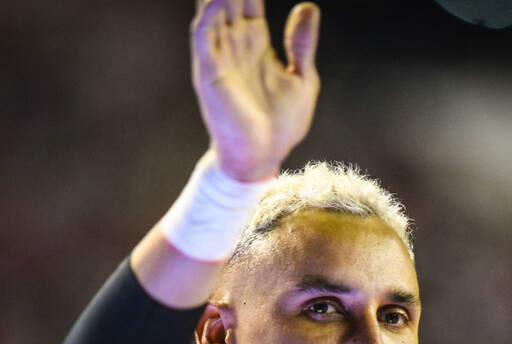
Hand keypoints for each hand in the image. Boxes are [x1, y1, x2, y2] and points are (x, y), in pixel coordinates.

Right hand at [190, 0, 320, 181]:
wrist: (263, 159)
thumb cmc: (279, 125)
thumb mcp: (303, 79)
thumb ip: (302, 44)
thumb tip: (307, 5)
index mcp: (255, 44)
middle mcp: (233, 46)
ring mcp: (219, 59)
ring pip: (212, 11)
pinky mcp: (210, 76)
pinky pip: (204, 40)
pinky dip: (208, 18)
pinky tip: (217, 1)